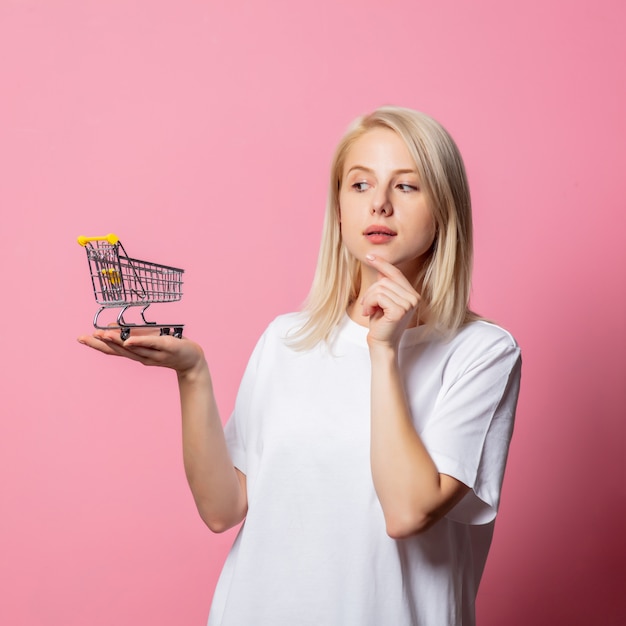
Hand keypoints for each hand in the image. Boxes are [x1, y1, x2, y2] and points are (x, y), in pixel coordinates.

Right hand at [77, 327, 205, 375]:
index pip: (113, 350)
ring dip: (117, 341)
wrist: (192, 360)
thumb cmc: (169, 347)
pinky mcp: (168, 347)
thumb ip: (131, 333)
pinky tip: (129, 340)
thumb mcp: (148, 339)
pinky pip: (153, 344)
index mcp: (136, 354)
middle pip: (119, 351)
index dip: (97, 344)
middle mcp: (142, 356)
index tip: (81, 338)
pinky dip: (140, 342)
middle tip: (86, 337)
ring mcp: (155, 353)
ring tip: (102, 334)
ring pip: (133, 348)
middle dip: (101, 343)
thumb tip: (110, 326)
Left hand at [360, 254, 420, 348]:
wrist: (381, 342)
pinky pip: (378, 296)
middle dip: (371, 292)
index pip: (396, 273)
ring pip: (380, 288)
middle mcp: (414, 297)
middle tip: (366, 306)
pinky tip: (369, 314)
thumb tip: (379, 265)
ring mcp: (408, 304)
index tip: (369, 256)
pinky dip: (369, 303)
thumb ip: (384, 284)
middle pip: (385, 280)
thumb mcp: (382, 300)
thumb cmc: (381, 322)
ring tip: (368, 311)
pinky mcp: (399, 310)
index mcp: (412, 294)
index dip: (382, 264)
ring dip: (368, 299)